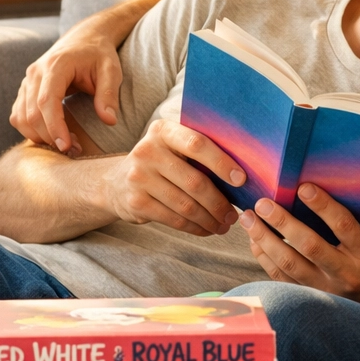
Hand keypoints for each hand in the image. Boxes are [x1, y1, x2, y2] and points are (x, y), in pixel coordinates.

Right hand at [11, 18, 124, 153]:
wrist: (84, 38)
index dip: (54, 126)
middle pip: (31, 112)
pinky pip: (19, 115)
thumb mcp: (111, 70)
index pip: (46, 101)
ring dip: (39, 136)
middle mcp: (35, 73)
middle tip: (74, 151)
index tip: (66, 146)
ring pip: (20, 117)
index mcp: (56, 66)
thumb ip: (109, 94)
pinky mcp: (25, 90)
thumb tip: (109, 120)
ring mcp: (27, 81)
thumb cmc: (100, 54)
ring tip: (67, 146)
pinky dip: (31, 130)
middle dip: (49, 136)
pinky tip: (53, 137)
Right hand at [103, 119, 244, 235]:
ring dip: (210, 219)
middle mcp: (148, 151)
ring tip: (224, 225)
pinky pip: (174, 219)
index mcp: (163, 131)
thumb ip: (200, 152)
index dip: (221, 163)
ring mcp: (139, 177)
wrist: (117, 183)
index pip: (197, 144)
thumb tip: (243, 174)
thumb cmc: (162, 164)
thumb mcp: (174, 148)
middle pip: (195, 181)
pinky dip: (195, 227)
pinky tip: (206, 229)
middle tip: (234, 215)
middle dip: (219, 202)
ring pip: (186, 205)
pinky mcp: (135, 202)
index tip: (241, 180)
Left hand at [239, 183, 359, 309]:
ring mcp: (326, 289)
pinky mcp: (310, 298)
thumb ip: (350, 225)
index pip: (343, 226)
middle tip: (263, 203)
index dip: (323, 206)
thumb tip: (312, 191)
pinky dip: (264, 257)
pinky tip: (254, 240)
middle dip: (283, 222)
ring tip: (249, 219)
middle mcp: (347, 273)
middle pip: (310, 246)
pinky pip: (281, 277)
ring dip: (265, 239)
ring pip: (289, 263)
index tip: (303, 187)